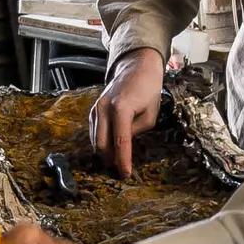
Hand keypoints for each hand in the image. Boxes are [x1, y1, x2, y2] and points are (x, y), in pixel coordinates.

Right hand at [90, 48, 164, 176]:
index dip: (122, 161)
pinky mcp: (93, 109)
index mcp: (121, 109)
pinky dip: (101, 142)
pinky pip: (94, 132)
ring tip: (116, 162)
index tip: (125, 174)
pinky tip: (110, 149)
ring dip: (105, 153)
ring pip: (95, 140)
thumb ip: (135, 132)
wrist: (136, 69)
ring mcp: (96, 108)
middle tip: (121, 170)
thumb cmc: (148, 90)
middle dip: (111, 160)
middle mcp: (104, 108)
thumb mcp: (149, 115)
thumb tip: (123, 146)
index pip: (120, 141)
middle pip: (102, 144)